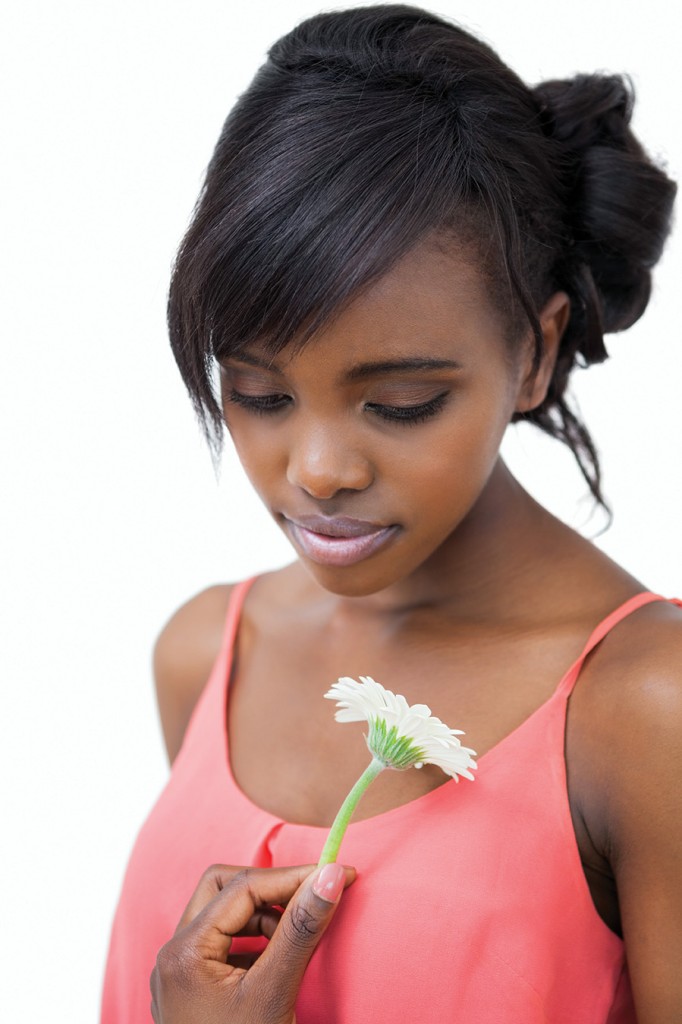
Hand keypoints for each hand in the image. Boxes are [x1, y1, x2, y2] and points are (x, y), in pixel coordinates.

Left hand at [150, 861, 355, 1023]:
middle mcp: (174, 955)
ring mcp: (180, 973)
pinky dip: (255, 941)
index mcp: (184, 952)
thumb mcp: (274, 994)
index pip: (243, 887)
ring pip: (222, 913)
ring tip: (299, 936)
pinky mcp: (193, 989)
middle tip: (310, 900)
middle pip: (221, 888)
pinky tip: (280, 959)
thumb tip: (333, 875)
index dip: (293, 877)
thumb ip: (300, 930)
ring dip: (264, 915)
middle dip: (269, 889)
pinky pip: (223, 943)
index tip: (340, 874)